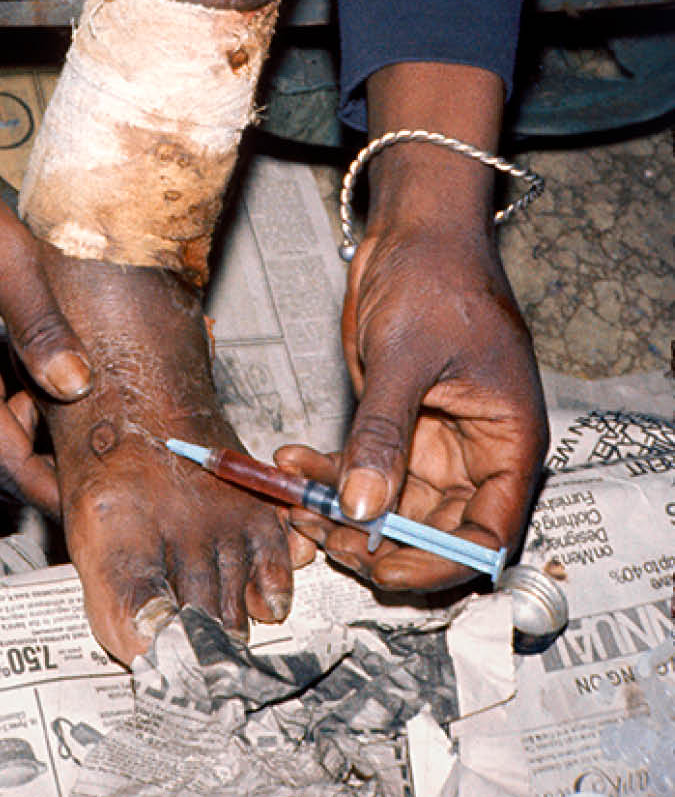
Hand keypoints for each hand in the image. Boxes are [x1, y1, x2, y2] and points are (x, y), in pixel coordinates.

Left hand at [277, 222, 546, 589]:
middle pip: (431, 532)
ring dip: (337, 508)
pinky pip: (361, 469)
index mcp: (508, 444)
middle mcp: (475, 454)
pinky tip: (289, 462)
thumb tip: (362, 509)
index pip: (487, 538)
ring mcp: (434, 443)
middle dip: (372, 539)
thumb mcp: (406, 355)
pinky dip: (325, 475)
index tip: (379, 566)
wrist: (414, 230)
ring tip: (287, 495)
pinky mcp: (396, 426)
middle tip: (315, 529)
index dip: (436, 564)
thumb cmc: (436, 276)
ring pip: (387, 505)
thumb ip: (383, 434)